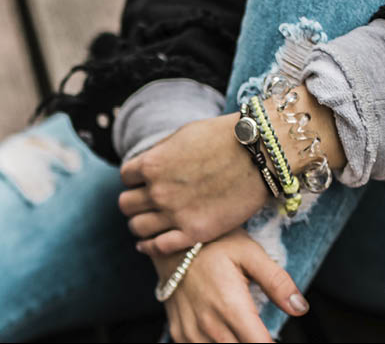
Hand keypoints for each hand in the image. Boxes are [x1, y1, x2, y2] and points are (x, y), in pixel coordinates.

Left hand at [120, 112, 268, 254]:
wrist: (259, 154)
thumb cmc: (223, 138)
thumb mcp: (182, 136)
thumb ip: (161, 154)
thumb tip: (149, 164)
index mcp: (152, 164)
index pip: (126, 177)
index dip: (134, 179)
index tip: (143, 182)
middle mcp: (158, 191)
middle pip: (126, 204)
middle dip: (134, 202)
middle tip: (144, 204)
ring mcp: (175, 214)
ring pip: (137, 227)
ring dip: (139, 225)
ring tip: (147, 224)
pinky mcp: (194, 233)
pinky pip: (158, 247)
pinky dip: (149, 247)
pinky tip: (148, 245)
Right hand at [152, 228, 308, 342]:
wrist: (168, 241)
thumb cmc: (212, 243)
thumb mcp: (249, 253)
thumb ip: (276, 282)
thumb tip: (300, 308)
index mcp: (231, 307)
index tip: (276, 337)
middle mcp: (210, 325)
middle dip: (254, 343)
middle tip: (259, 332)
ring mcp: (191, 331)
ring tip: (243, 333)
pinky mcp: (178, 331)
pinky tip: (222, 335)